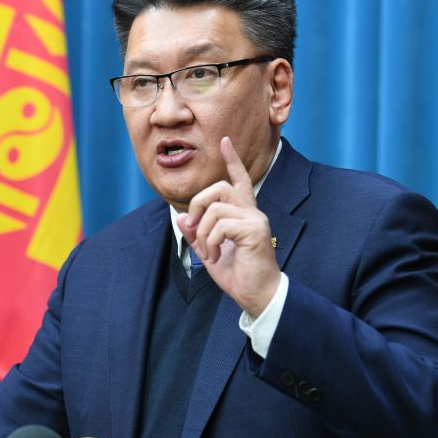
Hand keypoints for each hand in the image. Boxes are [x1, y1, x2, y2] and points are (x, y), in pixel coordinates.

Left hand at [176, 137, 279, 317]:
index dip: (232, 160)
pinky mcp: (254, 231)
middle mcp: (252, 212)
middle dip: (196, 205)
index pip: (239, 180)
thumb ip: (196, 235)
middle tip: (193, 230)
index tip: (225, 141)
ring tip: (208, 252)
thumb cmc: (237, 275)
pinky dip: (210, 241)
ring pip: (214, 209)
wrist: (256, 295)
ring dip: (202, 233)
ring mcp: (255, 219)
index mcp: (243, 214)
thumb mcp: (209, 252)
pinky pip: (221, 225)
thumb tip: (181, 218)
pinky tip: (216, 255)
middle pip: (217, 188)